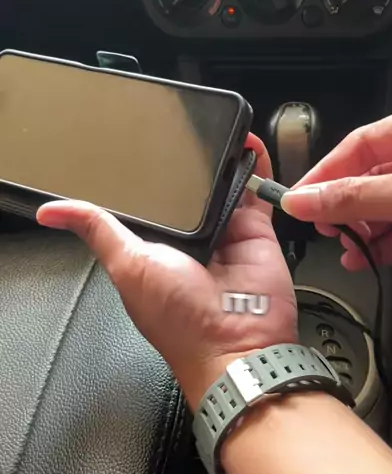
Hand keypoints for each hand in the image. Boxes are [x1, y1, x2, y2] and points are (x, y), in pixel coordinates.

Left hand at [37, 135, 296, 408]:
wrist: (237, 343)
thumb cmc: (180, 319)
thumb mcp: (126, 265)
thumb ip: (98, 230)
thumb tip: (52, 212)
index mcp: (155, 249)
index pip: (147, 202)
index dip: (144, 176)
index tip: (137, 147)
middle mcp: (191, 241)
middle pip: (188, 191)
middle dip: (187, 165)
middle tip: (181, 135)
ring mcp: (225, 234)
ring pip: (223, 185)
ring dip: (222, 161)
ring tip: (215, 131)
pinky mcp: (256, 231)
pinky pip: (256, 192)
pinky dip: (255, 167)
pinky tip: (247, 144)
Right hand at [281, 93, 391, 277]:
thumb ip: (355, 197)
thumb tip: (307, 198)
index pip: (364, 142)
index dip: (327, 171)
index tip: (300, 196)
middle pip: (376, 175)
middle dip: (345, 204)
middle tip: (318, 224)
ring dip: (365, 228)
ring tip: (344, 245)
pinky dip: (388, 244)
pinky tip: (369, 256)